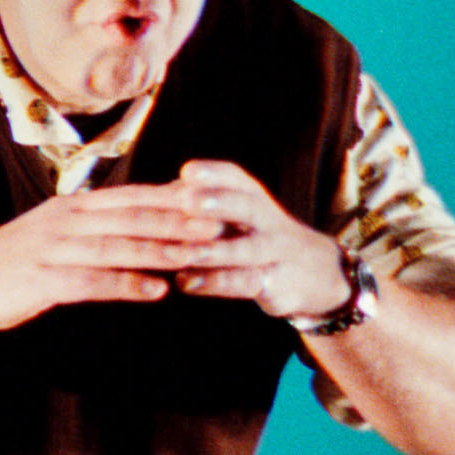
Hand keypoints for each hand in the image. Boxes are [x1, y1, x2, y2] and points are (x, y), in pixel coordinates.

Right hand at [0, 182, 232, 332]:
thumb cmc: (6, 262)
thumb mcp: (50, 236)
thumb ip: (88, 229)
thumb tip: (131, 226)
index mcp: (70, 208)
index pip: (132, 198)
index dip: (174, 199)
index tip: (214, 202)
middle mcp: (65, 222)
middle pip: (131, 217)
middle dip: (179, 220)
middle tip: (222, 224)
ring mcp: (53, 250)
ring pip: (117, 246)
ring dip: (161, 250)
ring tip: (199, 256)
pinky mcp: (42, 280)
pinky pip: (92, 281)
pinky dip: (127, 285)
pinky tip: (156, 292)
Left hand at [165, 160, 354, 323]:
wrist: (314, 272)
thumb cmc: (255, 235)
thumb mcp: (234, 213)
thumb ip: (195, 203)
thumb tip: (139, 194)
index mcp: (252, 197)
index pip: (236, 179)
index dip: (214, 175)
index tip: (186, 171)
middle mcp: (266, 219)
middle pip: (246, 206)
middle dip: (218, 202)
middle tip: (188, 199)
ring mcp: (274, 252)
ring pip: (245, 249)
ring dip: (212, 251)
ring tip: (180, 253)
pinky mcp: (276, 283)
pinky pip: (245, 282)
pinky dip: (215, 283)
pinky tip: (185, 283)